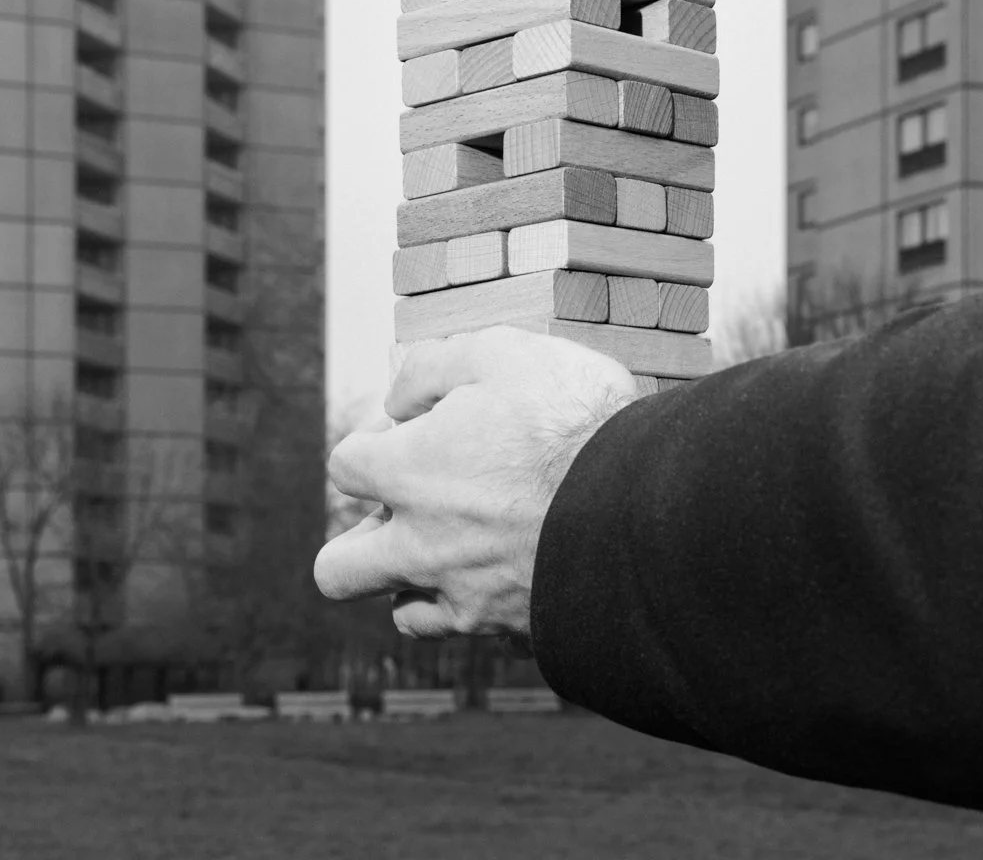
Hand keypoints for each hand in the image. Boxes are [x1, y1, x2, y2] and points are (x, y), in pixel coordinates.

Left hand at [314, 326, 636, 638]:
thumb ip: (433, 367)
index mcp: (408, 472)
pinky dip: (468, 606)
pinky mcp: (509, 628)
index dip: (373, 441)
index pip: (345, 466)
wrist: (645, 506)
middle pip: (337, 570)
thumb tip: (398, 397)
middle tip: (410, 507)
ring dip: (412, 580)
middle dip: (359, 539)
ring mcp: (463, 595)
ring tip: (456, 543)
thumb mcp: (502, 352)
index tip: (414, 428)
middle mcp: (420, 545)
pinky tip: (500, 567)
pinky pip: (465, 632)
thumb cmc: (573, 420)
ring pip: (400, 612)